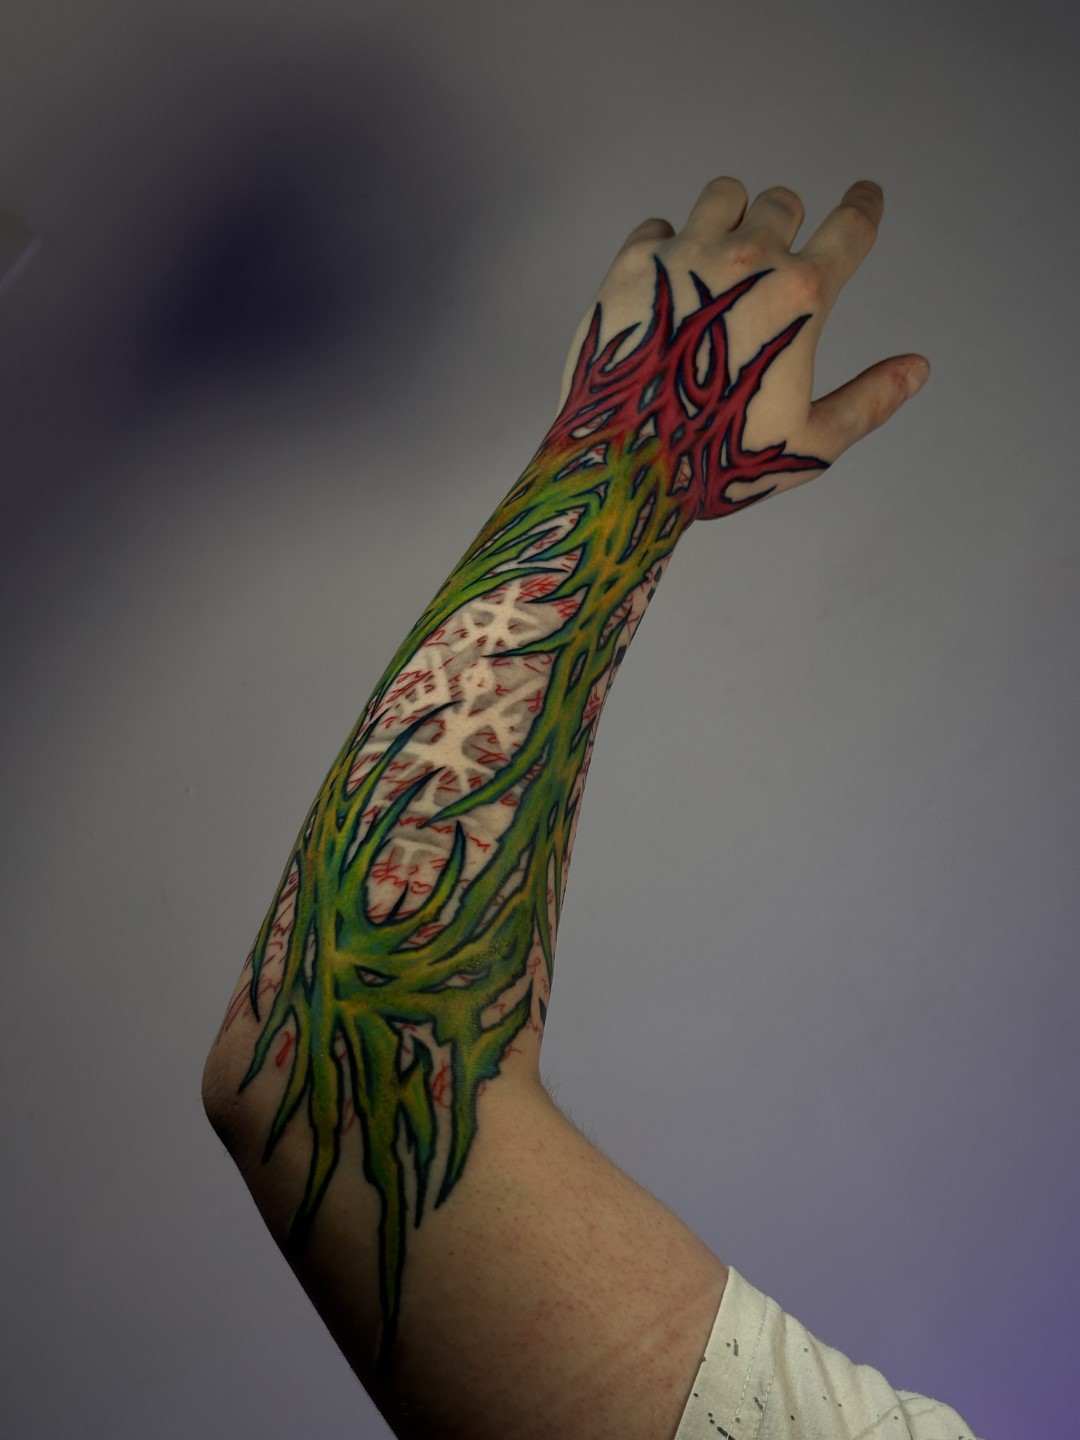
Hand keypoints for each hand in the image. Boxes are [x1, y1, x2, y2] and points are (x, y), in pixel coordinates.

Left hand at [552, 178, 929, 518]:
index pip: (852, 226)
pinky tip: (668, 281)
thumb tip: (917, 368)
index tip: (867, 194)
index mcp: (801, 297)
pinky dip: (669, 242)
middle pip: (782, 203)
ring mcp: (686, 255)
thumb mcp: (809, 444)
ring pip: (723, 195)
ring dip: (731, 216)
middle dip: (785, 223)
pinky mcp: (633, 265)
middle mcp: (747, 260)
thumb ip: (869, 401)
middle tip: (772, 258)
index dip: (866, 205)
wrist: (624, 465)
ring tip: (720, 256)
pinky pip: (659, 223)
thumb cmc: (719, 462)